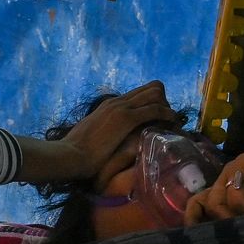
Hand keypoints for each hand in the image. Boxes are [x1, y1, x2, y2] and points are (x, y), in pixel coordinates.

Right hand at [42, 81, 177, 184]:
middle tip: (169, 121)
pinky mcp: (127, 118)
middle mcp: (117, 102)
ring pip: (155, 94)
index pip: (139, 94)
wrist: (70, 154)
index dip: (153, 103)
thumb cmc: (77, 152)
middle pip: (150, 89)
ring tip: (173, 123)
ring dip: (168, 107)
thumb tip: (110, 142)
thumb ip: (104, 133)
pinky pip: (156, 109)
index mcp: (109, 105)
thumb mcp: (93, 136)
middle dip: (164, 102)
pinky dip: (168, 115)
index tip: (160, 118)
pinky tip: (173, 123)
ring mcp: (122, 108)